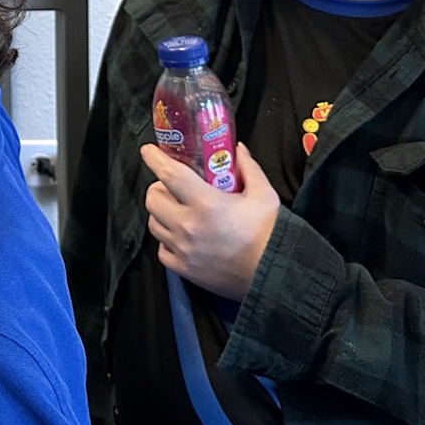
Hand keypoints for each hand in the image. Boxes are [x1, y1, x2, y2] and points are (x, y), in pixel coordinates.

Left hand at [140, 142, 279, 300]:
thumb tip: (237, 149)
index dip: (155, 159)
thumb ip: (248, 168)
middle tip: (171, 186)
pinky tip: (180, 236)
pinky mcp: (184, 269)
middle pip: (153, 199)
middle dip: (158, 188)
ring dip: (160, 213)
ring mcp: (183, 250)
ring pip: (153, 223)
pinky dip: (166, 240)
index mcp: (207, 204)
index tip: (148, 150)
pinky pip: (161, 249)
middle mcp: (189, 226)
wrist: (276, 275)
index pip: (170, 175)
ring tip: (176, 210)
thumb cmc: (270, 234)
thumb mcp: (264, 195)